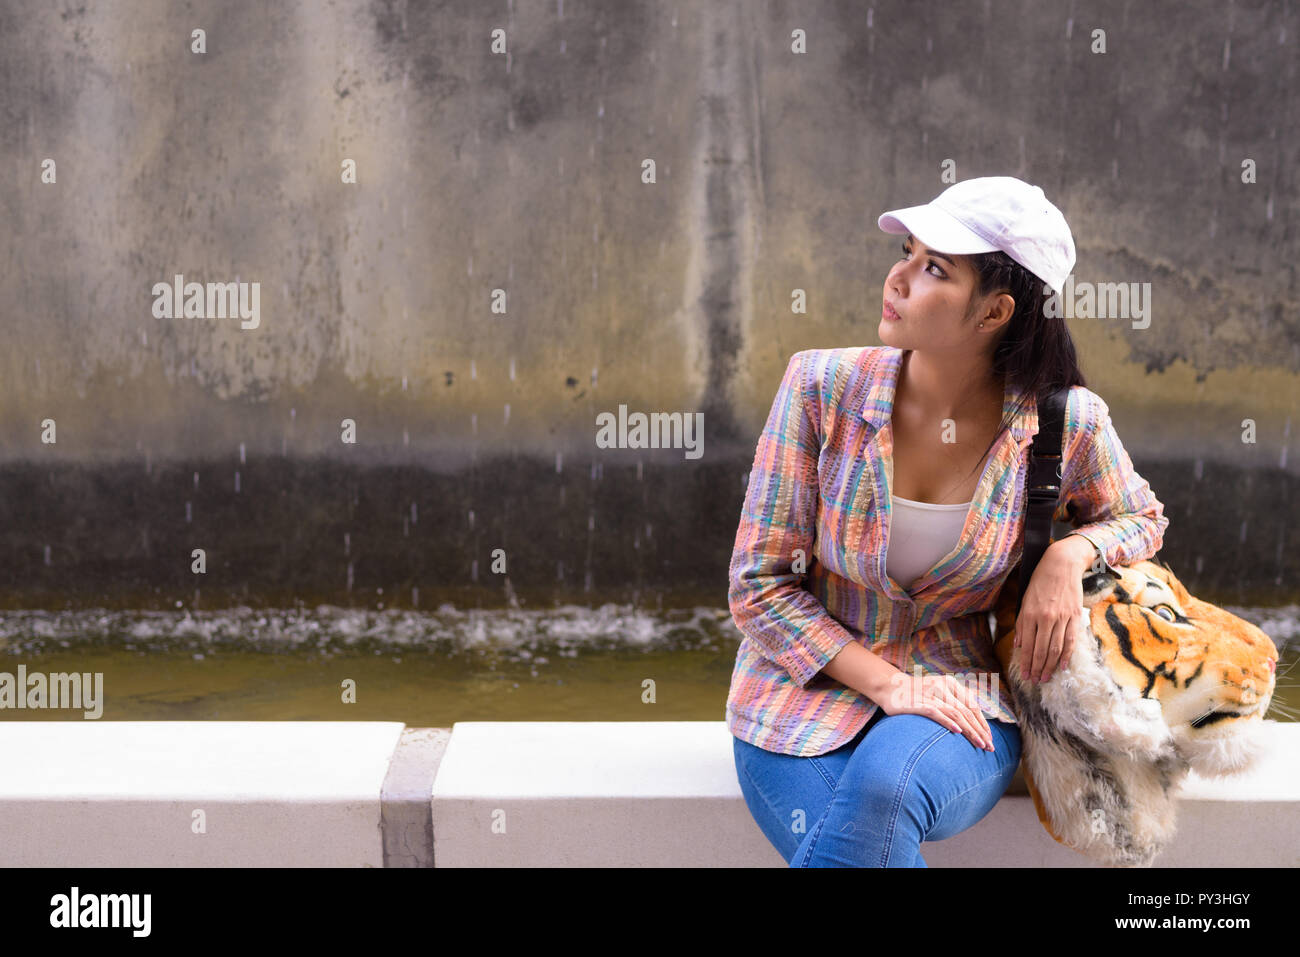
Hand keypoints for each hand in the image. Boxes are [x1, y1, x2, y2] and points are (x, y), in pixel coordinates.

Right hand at [873, 668, 994, 751]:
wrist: (890, 687)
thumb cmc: (917, 694)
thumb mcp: (938, 691)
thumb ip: (955, 700)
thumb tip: (975, 719)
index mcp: (950, 683)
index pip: (972, 705)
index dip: (983, 723)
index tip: (990, 738)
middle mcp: (942, 687)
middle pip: (967, 711)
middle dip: (980, 730)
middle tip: (989, 747)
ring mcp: (929, 694)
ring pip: (956, 713)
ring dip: (970, 731)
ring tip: (980, 744)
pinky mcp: (917, 703)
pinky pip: (936, 713)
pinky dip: (948, 722)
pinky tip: (958, 732)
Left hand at [1013, 537, 1090, 683]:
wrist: (1061, 565)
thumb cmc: (1040, 582)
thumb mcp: (1024, 600)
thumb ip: (1021, 624)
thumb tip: (1018, 645)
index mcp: (1030, 614)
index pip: (1027, 645)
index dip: (1025, 662)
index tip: (1024, 675)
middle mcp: (1045, 618)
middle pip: (1041, 650)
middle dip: (1037, 668)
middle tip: (1035, 681)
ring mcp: (1061, 618)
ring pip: (1055, 648)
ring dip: (1050, 666)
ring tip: (1046, 677)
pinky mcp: (1074, 617)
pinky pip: (1071, 640)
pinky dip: (1066, 655)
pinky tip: (1063, 666)